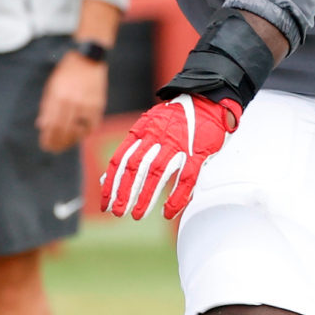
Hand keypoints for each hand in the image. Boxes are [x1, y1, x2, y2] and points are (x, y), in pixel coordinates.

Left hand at [36, 48, 108, 152]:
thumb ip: (46, 106)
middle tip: (53, 149)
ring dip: (70, 141)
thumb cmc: (66, 72)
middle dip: (57, 143)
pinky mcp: (98, 105)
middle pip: (63, 130)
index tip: (45, 145)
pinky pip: (91, 125)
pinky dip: (84, 133)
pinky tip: (79, 135)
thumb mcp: (51, 86)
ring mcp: (87, 104)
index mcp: (58, 96)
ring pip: (78, 131)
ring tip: (64, 145)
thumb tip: (41, 125)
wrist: (87, 59)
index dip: (48, 138)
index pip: (51, 124)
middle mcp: (72, 101)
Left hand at [99, 94, 239, 220]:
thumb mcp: (148, 126)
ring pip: (157, 173)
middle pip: (136, 168)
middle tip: (118, 212)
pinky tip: (168, 212)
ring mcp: (178, 144)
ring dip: (146, 197)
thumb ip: (130, 150)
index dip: (111, 183)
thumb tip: (107, 179)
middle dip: (125, 192)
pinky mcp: (198, 152)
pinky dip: (176, 197)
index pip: (120, 159)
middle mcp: (157, 136)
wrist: (208, 100)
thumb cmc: (176, 118)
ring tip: (137, 214)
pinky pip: (185, 178)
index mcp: (142, 130)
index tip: (106, 203)